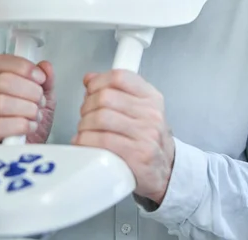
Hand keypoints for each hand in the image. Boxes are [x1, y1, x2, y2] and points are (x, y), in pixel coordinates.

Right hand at [0, 55, 55, 143]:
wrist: (32, 151)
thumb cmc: (34, 126)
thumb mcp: (45, 100)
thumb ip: (46, 82)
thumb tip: (45, 66)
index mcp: (0, 84)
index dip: (22, 66)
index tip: (40, 78)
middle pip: (2, 82)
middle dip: (30, 91)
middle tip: (39, 102)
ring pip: (0, 102)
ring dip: (26, 109)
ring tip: (35, 116)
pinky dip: (20, 125)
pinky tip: (29, 127)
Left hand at [73, 70, 174, 203]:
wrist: (164, 170)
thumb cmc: (147, 140)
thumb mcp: (140, 109)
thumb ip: (116, 91)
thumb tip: (91, 78)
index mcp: (151, 99)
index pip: (120, 77)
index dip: (98, 82)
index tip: (91, 91)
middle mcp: (151, 114)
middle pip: (105, 97)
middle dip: (87, 107)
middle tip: (86, 116)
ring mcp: (145, 135)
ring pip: (99, 118)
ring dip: (84, 125)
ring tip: (86, 131)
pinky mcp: (136, 156)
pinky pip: (100, 141)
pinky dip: (84, 141)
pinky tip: (85, 144)